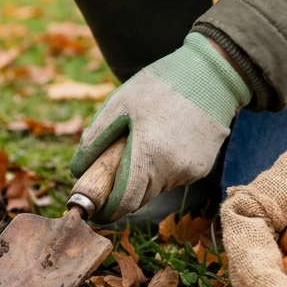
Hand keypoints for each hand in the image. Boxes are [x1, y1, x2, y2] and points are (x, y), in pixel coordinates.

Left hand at [69, 33, 249, 221]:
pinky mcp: (201, 168)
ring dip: (142, 178)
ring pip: (156, 188)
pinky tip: (161, 142)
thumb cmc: (158, 87)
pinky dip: (161, 169)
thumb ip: (94, 139)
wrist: (209, 76)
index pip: (125, 201)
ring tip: (139, 144)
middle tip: (109, 171)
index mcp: (149, 155)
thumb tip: (77, 170)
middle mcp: (172, 170)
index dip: (107, 209)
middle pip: (139, 198)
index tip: (95, 208)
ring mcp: (190, 171)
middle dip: (121, 192)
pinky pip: (172, 177)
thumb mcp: (118, 105)